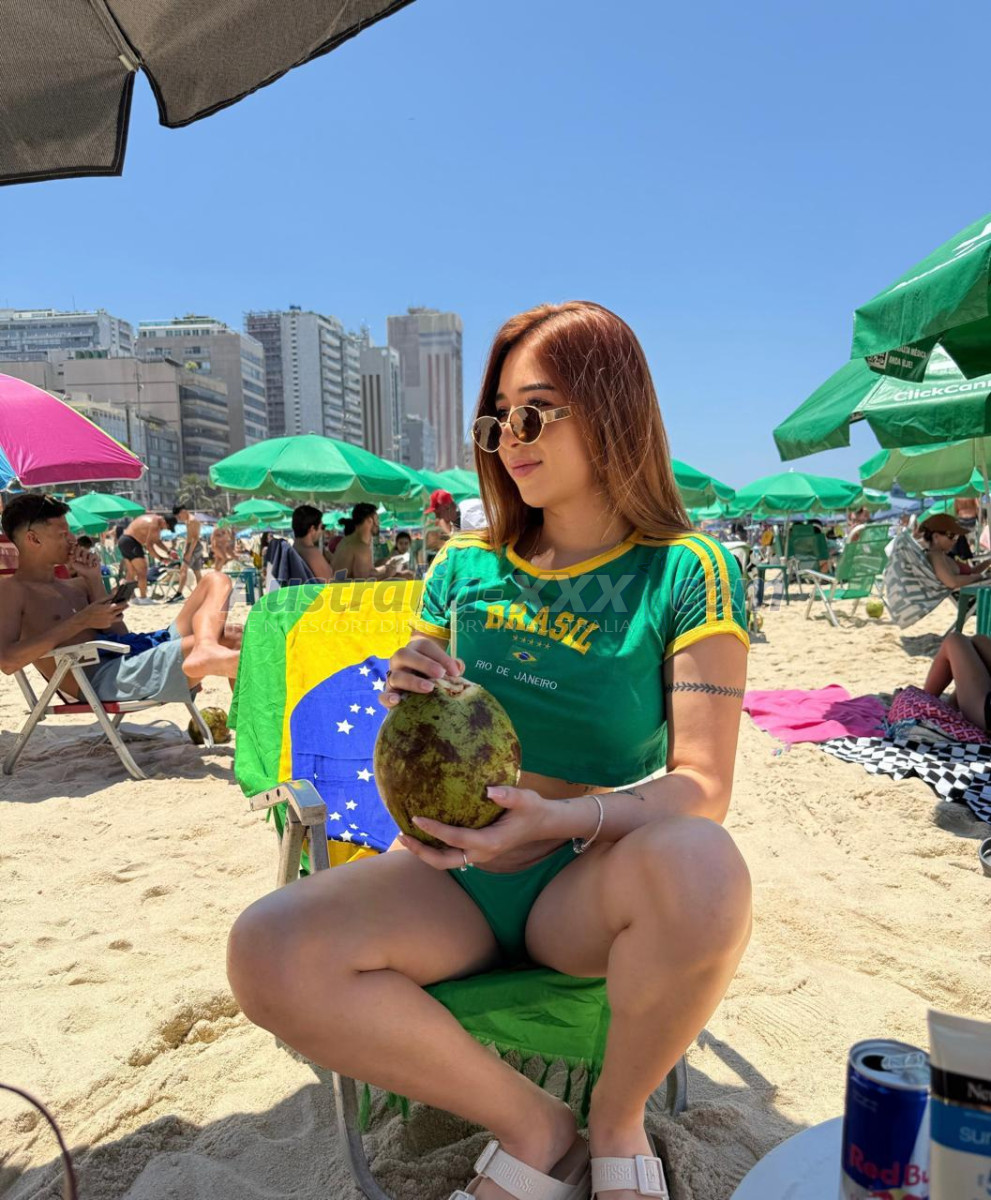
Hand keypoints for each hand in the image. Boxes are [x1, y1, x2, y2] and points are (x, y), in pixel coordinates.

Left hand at [69, 545, 101, 576]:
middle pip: (80, 548)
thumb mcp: (74, 565)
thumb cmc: (81, 570)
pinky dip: (90, 560)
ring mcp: (90, 554)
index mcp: (78, 554)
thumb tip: (69, 553)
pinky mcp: (96, 556)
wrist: (89, 575)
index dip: (73, 548)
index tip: (71, 552)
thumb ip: (71, 559)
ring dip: (84, 558)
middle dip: (78, 553)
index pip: (75, 548)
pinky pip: (92, 555)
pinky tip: (91, 565)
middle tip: (77, 559)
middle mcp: (84, 553)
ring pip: (86, 551)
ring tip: (85, 564)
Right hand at [80, 598, 126, 629]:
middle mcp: (110, 615)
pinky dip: (113, 618)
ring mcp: (109, 621)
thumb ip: (108, 598)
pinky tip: (110, 616)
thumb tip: (116, 595)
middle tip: (127, 604)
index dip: (125, 602)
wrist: (84, 620)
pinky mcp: (108, 625)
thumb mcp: (99, 602)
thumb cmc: (91, 608)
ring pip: (120, 617)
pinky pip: (113, 621)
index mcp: (108, 608)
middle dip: (125, 607)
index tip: (127, 600)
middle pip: (122, 610)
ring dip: (121, 614)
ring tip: (120, 611)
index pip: (120, 605)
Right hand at [379, 637, 463, 708]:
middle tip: (441, 674)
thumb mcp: (443, 667)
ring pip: (396, 676)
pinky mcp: (388, 694)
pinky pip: (383, 696)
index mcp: (414, 649)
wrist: (417, 689)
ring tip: (429, 688)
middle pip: (405, 654)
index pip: (424, 646)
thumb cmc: (434, 674)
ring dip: (412, 681)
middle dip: (424, 663)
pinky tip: (397, 701)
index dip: (441, 656)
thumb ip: (452, 666)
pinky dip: (388, 698)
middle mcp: (400, 660)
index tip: (456, 672)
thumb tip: (459, 666)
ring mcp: (392, 677)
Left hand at [397, 785, 554, 868]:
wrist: (543, 824)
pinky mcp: (477, 852)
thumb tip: (489, 790)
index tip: (416, 817)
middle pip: (444, 861)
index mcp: (489, 842)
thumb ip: (508, 795)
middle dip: (421, 851)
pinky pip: (451, 854)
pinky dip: (435, 847)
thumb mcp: (525, 799)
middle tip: (402, 835)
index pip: (455, 839)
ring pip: (445, 862)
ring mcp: (478, 856)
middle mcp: (481, 854)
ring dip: (425, 852)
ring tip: (406, 836)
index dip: (434, 830)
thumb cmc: (533, 809)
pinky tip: (424, 833)